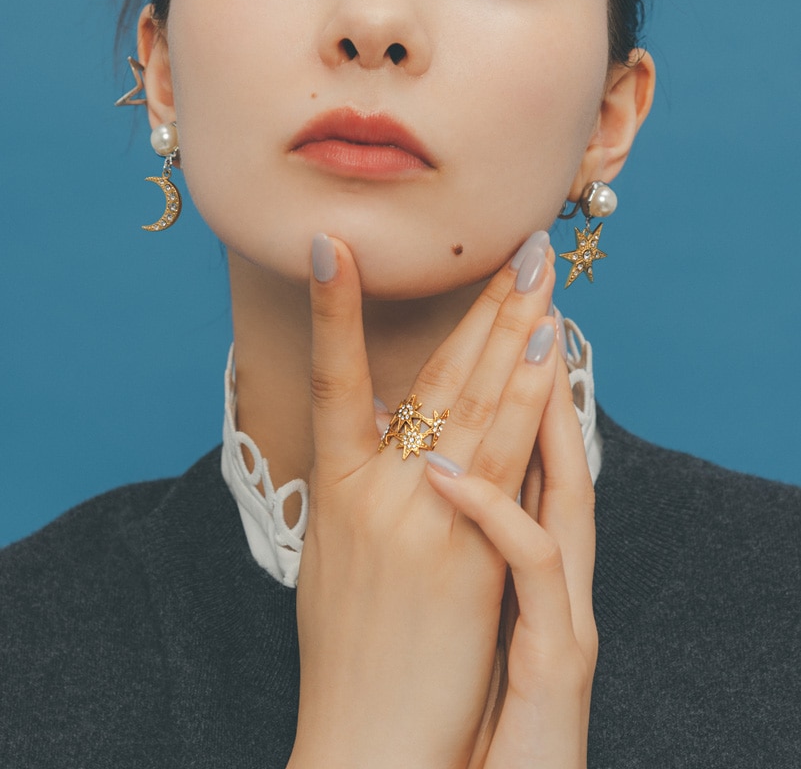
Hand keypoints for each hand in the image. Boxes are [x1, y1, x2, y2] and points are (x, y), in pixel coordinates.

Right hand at [288, 231, 580, 768]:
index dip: (333, 307)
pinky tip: (548, 359)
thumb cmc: (346, 646)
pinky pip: (504, 463)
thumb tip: (391, 421)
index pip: (332, 374)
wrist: (363, 738)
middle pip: (434, 377)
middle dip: (481, 306)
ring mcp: (419, 518)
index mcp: (331, 482)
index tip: (335, 242)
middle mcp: (372, 489)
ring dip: (514, 335)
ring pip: (474, 406)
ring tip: (541, 278)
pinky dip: (528, 404)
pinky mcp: (465, 554)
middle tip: (518, 246)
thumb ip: (365, 478)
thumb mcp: (334, 549)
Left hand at [426, 318, 596, 768]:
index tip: (502, 287)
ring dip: (536, 395)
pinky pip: (533, 565)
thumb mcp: (458, 588)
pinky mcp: (560, 652)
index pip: (518, 431)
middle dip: (529, 343)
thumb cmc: (436, 690)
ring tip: (529, 321)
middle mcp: (550, 564)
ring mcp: (560, 604)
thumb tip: (426, 441)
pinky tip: (447, 471)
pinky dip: (492, 510)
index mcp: (518, 544)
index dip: (510, 354)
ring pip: (552, 482)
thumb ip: (460, 514)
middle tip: (528, 267)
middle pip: (538, 436)